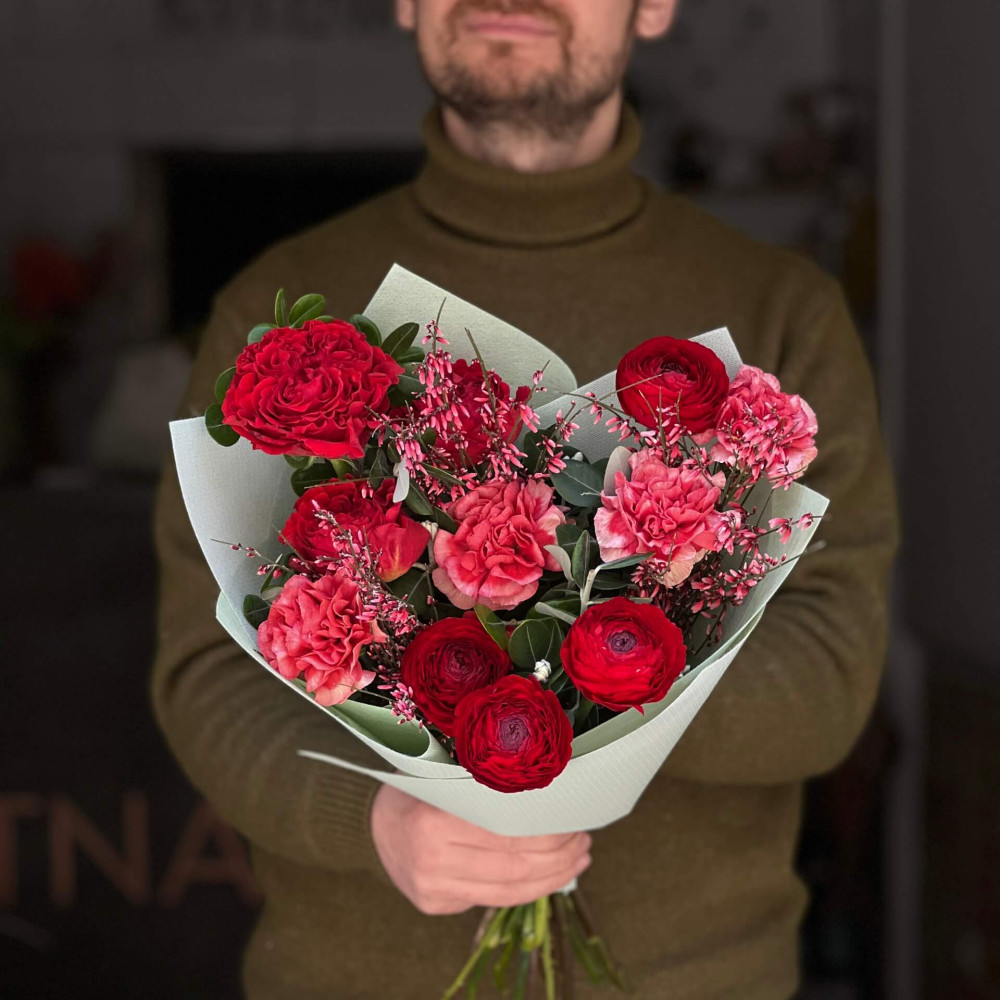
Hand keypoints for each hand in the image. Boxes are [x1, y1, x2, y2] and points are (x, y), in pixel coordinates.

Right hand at [370, 784, 591, 914]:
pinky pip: (493, 900)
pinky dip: (528, 889)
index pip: (509, 835)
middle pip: (514, 867)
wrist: (375, 820)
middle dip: (559, 857)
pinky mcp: (434, 904)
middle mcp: (430, 860)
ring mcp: (431, 888)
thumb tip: (553, 793)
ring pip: (508, 891)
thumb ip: (488, 788)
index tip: (575, 820)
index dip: (550, 833)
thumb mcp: (448, 775)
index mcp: (434, 821)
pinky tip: (550, 876)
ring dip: (552, 878)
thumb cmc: (422, 786)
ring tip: (578, 860)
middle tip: (584, 840)